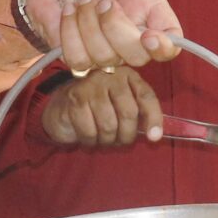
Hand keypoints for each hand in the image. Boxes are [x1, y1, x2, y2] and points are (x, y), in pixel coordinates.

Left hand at [30, 0, 179, 66]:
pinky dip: (69, 31)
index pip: (171, 41)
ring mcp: (103, 49)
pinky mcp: (77, 53)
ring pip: (104, 58)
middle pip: (138, 57)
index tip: (148, 36)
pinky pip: (77, 59)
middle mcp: (131, 35)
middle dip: (116, 28)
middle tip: (104, 0)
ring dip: (88, 24)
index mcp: (150, 10)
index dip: (165, 47)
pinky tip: (67, 8)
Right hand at [41, 67, 162, 147]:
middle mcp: (110, 75)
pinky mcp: (74, 99)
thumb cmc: (97, 108)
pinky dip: (90, 141)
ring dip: (107, 141)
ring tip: (102, 139)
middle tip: (119, 141)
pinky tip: (88, 137)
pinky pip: (90, 132)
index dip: (153, 119)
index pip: (146, 97)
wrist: (61, 105)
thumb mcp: (121, 106)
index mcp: (127, 75)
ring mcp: (90, 86)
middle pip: (128, 113)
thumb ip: (139, 115)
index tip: (154, 138)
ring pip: (109, 126)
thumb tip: (155, 135)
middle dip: (126, 136)